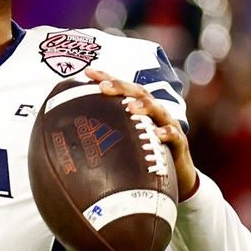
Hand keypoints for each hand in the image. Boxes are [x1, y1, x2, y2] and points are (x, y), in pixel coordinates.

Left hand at [85, 69, 197, 199]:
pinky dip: (166, 133)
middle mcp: (154, 113)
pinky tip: (157, 134)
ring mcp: (168, 126)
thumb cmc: (144, 155)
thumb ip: (105, 135)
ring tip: (129, 107)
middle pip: (140, 93)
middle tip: (103, 86)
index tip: (88, 73)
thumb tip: (70, 138)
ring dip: (144, 106)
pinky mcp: (179, 144)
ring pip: (158, 110)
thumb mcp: (125, 142)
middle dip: (121, 87)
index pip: (123, 89)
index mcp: (139, 109)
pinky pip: (174, 136)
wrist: (176, 178)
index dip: (107, 78)